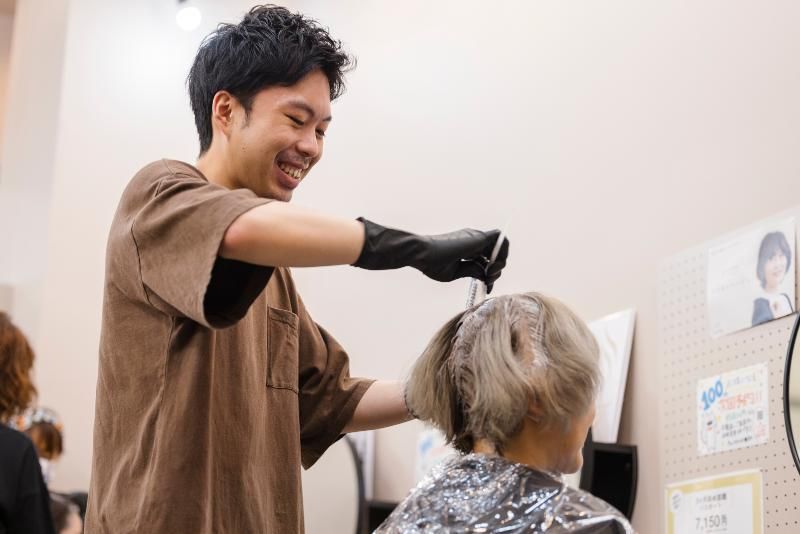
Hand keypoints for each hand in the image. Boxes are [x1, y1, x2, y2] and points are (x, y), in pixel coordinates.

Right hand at [352, 218, 509, 290]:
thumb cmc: (432, 264)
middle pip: (494, 254)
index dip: (489, 273)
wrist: (422, 254)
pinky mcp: (478, 236)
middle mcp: (472, 241)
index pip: (485, 260)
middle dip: (496, 270)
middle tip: (489, 280)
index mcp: (465, 250)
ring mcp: (475, 237)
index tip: (487, 285)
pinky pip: (500, 237)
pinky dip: (503, 250)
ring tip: (490, 274)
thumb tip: (486, 275)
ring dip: (500, 262)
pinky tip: (493, 265)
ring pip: (499, 246)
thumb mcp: (456, 272)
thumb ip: (472, 272)